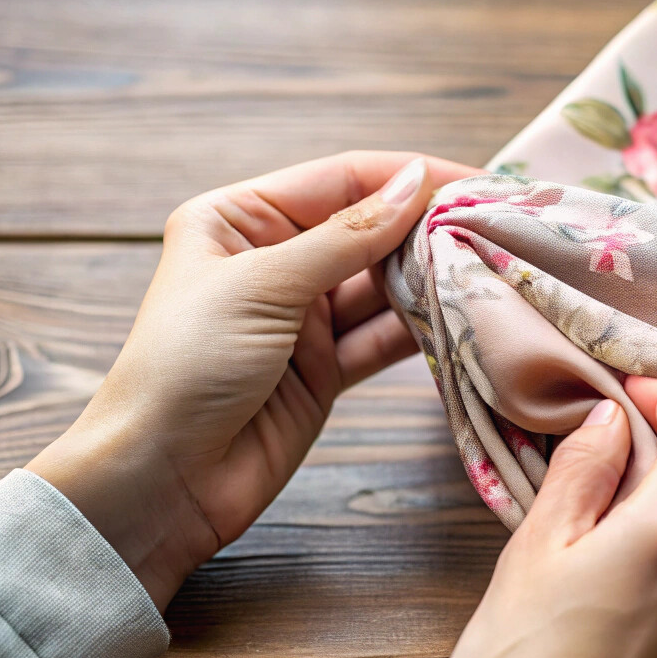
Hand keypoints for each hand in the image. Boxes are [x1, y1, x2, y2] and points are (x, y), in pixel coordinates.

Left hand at [28, 151, 480, 608]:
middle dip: (428, 229)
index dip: (407, 178)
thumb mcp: (263, 286)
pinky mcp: (324, 370)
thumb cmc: (185, 367)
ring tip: (490, 269)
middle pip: (369, 231)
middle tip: (496, 227)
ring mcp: (302, 318)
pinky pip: (384, 337)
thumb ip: (346, 237)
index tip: (475, 180)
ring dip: (431, 280)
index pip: (340, 181)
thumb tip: (412, 183)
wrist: (160, 479)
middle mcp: (273, 261)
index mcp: (238, 219)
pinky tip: (462, 316)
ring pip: (382, 286)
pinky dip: (422, 328)